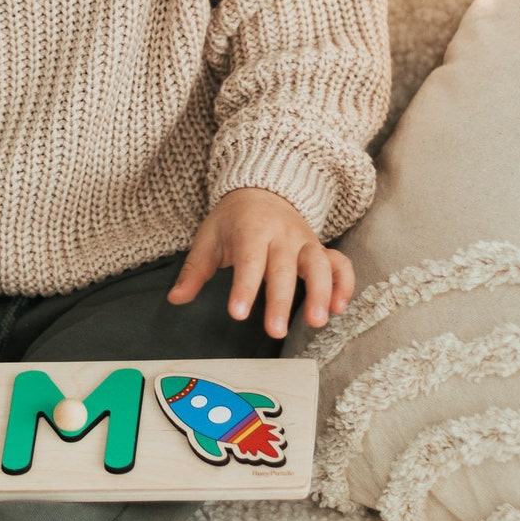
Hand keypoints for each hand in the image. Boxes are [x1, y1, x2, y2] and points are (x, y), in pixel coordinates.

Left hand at [166, 187, 353, 338]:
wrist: (262, 189)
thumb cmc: (232, 220)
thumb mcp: (208, 238)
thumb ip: (195, 271)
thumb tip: (175, 299)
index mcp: (251, 230)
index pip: (249, 259)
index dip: (244, 286)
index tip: (238, 313)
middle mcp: (281, 235)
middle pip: (283, 268)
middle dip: (280, 300)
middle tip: (276, 331)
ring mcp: (304, 241)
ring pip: (318, 264)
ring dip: (321, 292)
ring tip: (317, 322)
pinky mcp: (320, 248)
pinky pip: (339, 263)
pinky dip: (344, 283)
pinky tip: (340, 308)